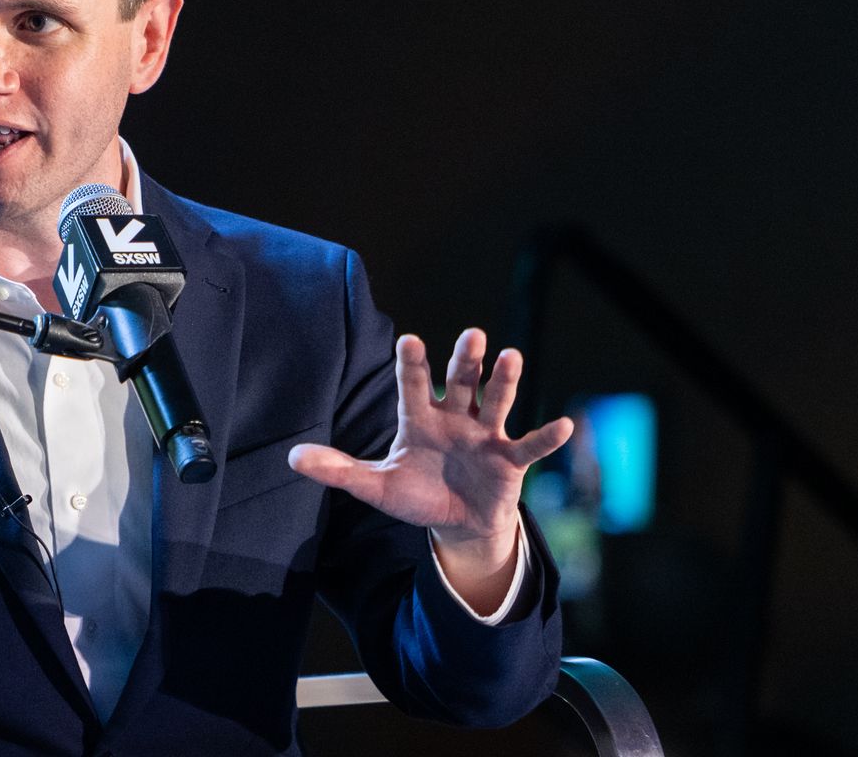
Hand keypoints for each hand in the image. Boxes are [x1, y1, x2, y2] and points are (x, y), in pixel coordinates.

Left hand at [288, 329, 573, 604]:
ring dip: (504, 381)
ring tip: (512, 356)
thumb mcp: (375, 486)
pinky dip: (546, 436)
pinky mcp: (509, 461)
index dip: (411, 365)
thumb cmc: (416, 494)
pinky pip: (529, 446)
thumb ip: (338, 469)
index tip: (409, 340)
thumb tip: (292, 457)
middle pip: (461, 382)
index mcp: (420, 419)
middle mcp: (454, 418)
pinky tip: (565, 425)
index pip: (413, 386)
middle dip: (465, 360)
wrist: (456, 523)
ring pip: (495, 402)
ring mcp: (484, 436)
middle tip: (473, 335)